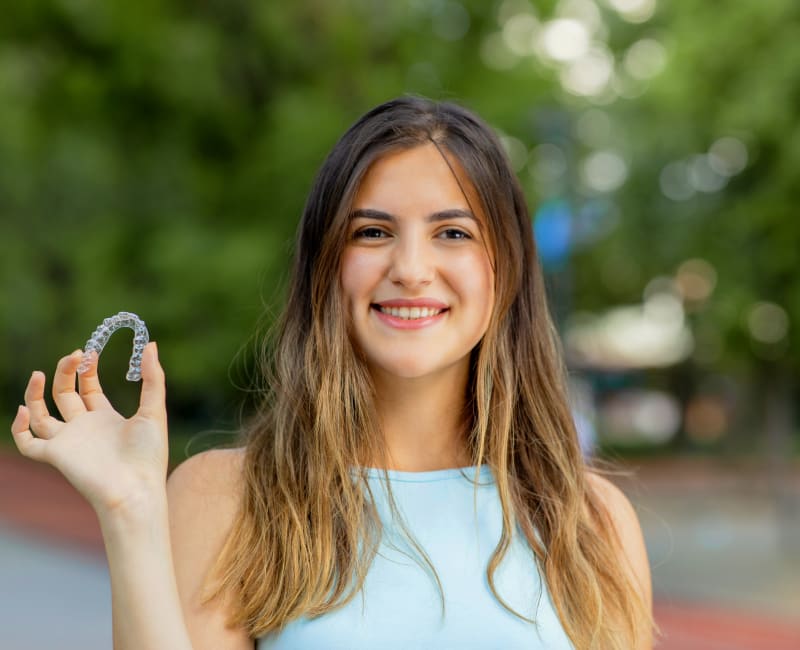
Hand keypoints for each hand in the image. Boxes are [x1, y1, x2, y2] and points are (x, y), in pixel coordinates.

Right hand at [10, 342, 168, 517]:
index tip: (88, 351)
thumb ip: (153, 378)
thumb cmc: (148, 454)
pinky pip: (27, 443)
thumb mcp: (154, 409)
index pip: (88, 388)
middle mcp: (84, 428)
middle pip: (65, 395)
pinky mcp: (55, 456)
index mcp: (106, 418)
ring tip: (37, 373)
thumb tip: (151, 344)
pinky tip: (24, 409)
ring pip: (40, 415)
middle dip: (66, 372)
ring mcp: (68, 442)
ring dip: (34, 394)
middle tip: (74, 355)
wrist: (136, 488)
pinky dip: (19, 427)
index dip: (86, 369)